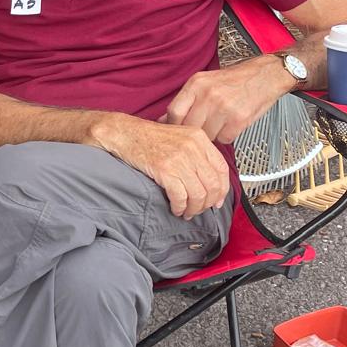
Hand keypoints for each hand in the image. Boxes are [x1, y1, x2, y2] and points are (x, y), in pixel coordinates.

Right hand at [93, 112, 230, 219]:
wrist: (124, 134)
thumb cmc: (148, 137)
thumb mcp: (180, 138)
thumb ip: (197, 153)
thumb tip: (209, 180)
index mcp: (199, 138)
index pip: (222, 168)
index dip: (222, 189)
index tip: (218, 201)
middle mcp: (192, 147)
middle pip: (213, 184)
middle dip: (208, 203)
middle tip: (200, 210)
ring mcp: (179, 158)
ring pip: (198, 194)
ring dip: (194, 208)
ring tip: (186, 212)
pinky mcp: (164, 169)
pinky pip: (180, 196)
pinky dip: (179, 207)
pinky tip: (175, 208)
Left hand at [165, 58, 290, 144]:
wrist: (266, 75)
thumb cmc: (234, 80)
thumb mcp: (205, 82)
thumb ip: (185, 100)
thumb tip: (163, 120)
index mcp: (196, 83)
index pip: (174, 112)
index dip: (173, 125)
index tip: (177, 130)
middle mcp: (208, 94)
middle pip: (189, 126)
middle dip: (194, 131)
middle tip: (202, 128)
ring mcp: (224, 107)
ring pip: (206, 135)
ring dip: (212, 134)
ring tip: (220, 122)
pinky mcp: (239, 119)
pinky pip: (224, 139)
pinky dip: (226, 136)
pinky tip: (231, 124)